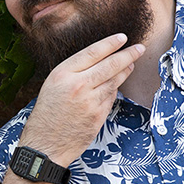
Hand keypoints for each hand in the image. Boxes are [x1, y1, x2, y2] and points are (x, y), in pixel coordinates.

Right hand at [20, 34, 143, 165]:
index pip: (92, 53)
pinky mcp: (98, 115)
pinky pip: (111, 97)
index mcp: (62, 74)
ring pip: (114, 81)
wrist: (45, 145)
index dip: (110, 44)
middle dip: (128, 54)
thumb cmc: (46, 115)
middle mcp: (77, 85)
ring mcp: (90, 101)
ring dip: (125, 71)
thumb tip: (99, 61)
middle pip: (110, 65)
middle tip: (139, 48)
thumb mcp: (52, 86)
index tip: (122, 38)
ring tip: (131, 63)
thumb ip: (74, 73)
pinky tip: (116, 85)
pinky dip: (114, 90)